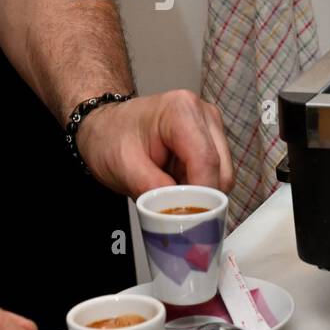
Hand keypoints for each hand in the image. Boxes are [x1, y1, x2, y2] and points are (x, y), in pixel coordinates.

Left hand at [74, 89, 233, 196]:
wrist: (106, 126)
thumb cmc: (111, 137)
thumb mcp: (122, 166)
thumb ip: (152, 188)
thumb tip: (180, 210)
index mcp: (181, 111)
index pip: (206, 160)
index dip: (201, 195)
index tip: (188, 219)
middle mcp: (203, 114)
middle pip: (220, 170)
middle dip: (201, 197)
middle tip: (173, 211)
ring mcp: (210, 126)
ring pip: (222, 175)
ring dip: (200, 192)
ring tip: (169, 191)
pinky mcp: (211, 139)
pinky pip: (216, 173)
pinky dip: (198, 186)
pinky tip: (175, 183)